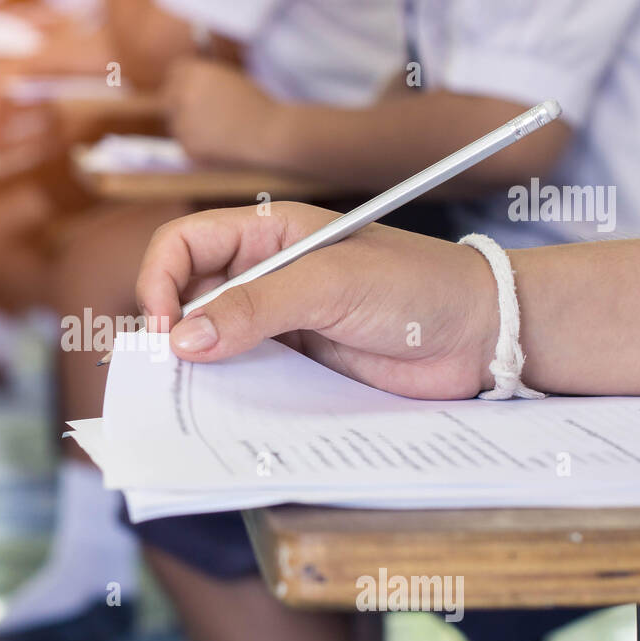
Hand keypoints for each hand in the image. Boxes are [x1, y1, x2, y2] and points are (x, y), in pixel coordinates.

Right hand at [135, 202, 500, 398]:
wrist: (479, 334)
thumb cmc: (416, 286)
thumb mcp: (331, 285)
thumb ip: (256, 307)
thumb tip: (183, 337)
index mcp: (267, 233)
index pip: (184, 244)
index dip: (160, 280)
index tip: (164, 328)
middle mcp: (263, 273)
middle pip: (185, 294)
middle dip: (168, 328)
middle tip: (168, 369)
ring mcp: (277, 320)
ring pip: (210, 339)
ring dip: (195, 364)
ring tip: (190, 393)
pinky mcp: (294, 362)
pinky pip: (242, 374)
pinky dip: (225, 389)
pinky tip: (224, 406)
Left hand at [163, 59, 282, 165]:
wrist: (270, 132)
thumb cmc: (258, 104)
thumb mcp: (230, 78)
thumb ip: (205, 78)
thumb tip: (187, 84)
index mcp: (195, 73)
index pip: (174, 72)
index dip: (183, 81)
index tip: (192, 89)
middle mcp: (182, 95)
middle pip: (167, 98)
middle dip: (179, 104)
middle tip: (202, 113)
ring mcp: (182, 123)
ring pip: (176, 124)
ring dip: (189, 126)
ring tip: (220, 129)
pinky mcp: (188, 147)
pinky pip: (186, 144)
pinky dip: (198, 145)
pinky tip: (221, 143)